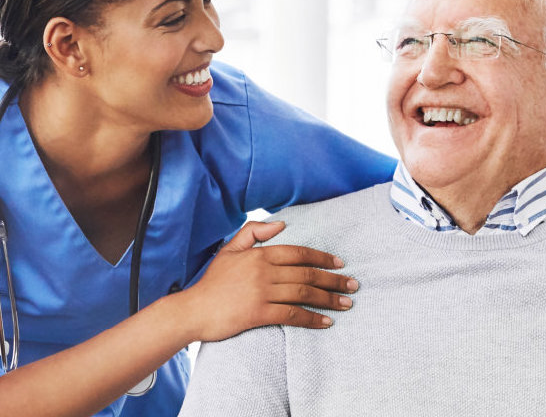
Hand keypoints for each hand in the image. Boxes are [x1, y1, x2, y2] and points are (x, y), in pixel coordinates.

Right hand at [174, 221, 358, 341]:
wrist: (192, 311)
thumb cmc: (212, 282)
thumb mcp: (229, 250)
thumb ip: (252, 232)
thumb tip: (282, 224)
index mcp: (259, 255)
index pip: (298, 253)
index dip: (322, 258)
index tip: (340, 264)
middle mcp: (263, 272)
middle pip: (307, 274)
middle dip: (334, 280)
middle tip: (353, 286)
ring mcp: (261, 293)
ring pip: (304, 294)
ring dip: (329, 299)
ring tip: (346, 304)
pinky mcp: (258, 314)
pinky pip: (292, 315)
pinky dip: (312, 318)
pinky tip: (326, 322)